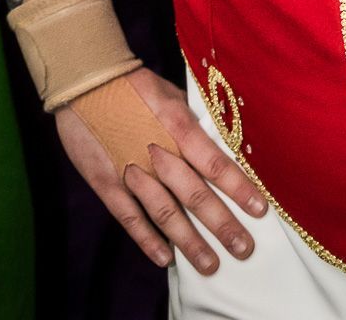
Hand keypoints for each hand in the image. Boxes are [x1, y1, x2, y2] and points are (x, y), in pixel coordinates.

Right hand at [56, 67, 266, 276]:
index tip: (259, 209)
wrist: (86, 82)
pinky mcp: (107, 184)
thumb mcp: (172, 95)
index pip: (215, 163)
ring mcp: (132, 171)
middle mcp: (159, 153)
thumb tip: (215, 142)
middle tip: (243, 248)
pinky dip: (148, 239)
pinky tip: (165, 258)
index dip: (239, 188)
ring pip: (165, 213)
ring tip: (210, 264)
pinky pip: (130, 217)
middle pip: (195, 195)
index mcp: (178, 127)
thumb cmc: (135, 85)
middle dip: (222, 224)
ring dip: (189, 241)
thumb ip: (191, 123)